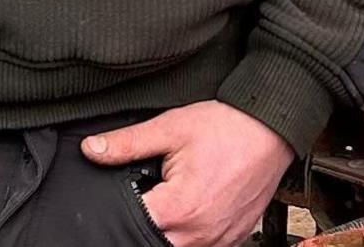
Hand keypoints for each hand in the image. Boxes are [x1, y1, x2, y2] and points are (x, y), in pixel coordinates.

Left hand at [81, 101, 293, 246]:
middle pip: (153, 241)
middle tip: (150, 195)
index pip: (132, 224)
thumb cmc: (227, 127)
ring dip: (167, 231)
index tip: (124, 194)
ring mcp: (220, 239)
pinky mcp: (235, 238)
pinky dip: (191, 236)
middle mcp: (201, 233)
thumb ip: (127, 144)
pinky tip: (189, 212)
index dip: (121, 210)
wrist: (272, 129)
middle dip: (144, 222)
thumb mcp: (170, 128)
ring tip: (169, 201)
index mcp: (180, 208)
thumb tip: (91, 150)